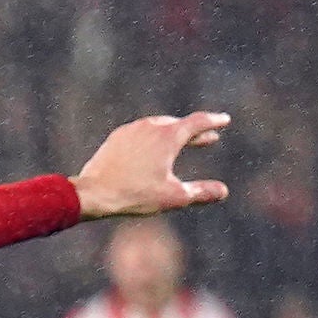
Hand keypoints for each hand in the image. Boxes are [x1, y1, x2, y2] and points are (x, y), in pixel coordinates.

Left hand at [72, 112, 229, 218]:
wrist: (92, 193)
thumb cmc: (134, 194)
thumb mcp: (174, 196)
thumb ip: (201, 192)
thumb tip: (223, 191)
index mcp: (167, 136)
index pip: (197, 122)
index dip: (214, 121)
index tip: (224, 121)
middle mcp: (149, 127)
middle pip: (179, 125)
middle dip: (195, 132)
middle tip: (209, 138)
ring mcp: (130, 131)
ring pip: (159, 127)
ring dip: (174, 133)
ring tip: (182, 141)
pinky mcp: (116, 138)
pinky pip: (141, 133)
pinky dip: (154, 137)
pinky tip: (153, 147)